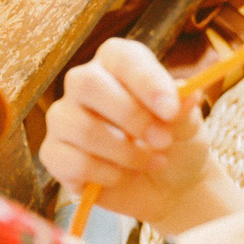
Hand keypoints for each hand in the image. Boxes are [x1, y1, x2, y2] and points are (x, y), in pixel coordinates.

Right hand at [40, 38, 208, 226]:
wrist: (169, 186)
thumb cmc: (175, 143)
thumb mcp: (188, 126)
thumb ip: (183, 109)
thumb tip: (188, 93)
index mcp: (117, 64)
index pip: (120, 56)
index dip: (146, 81)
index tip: (172, 110)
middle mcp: (84, 84)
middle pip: (87, 83)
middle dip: (131, 116)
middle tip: (163, 141)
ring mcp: (65, 118)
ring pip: (81, 127)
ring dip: (125, 152)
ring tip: (152, 162)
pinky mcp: (55, 154)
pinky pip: (72, 162)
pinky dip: (107, 175)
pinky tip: (125, 177)